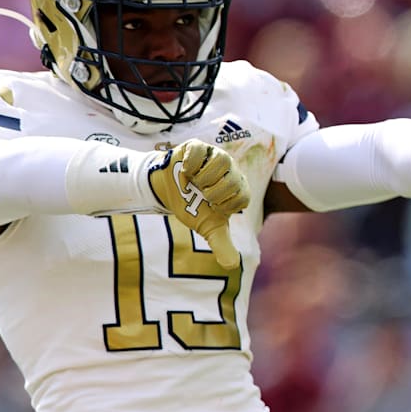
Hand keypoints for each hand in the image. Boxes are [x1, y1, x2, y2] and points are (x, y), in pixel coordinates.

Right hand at [148, 140, 249, 268]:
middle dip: (211, 193)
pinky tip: (185, 171)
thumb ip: (221, 244)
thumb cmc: (192, 206)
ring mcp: (216, 155)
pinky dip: (189, 165)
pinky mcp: (199, 146)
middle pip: (231, 181)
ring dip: (201, 178)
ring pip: (220, 163)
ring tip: (194, 182)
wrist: (168, 191)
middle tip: (201, 194)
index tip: (211, 206)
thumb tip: (232, 265)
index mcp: (239, 187)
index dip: (223, 206)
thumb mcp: (208, 227)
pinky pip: (199, 152)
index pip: (242, 198)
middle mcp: (231, 169)